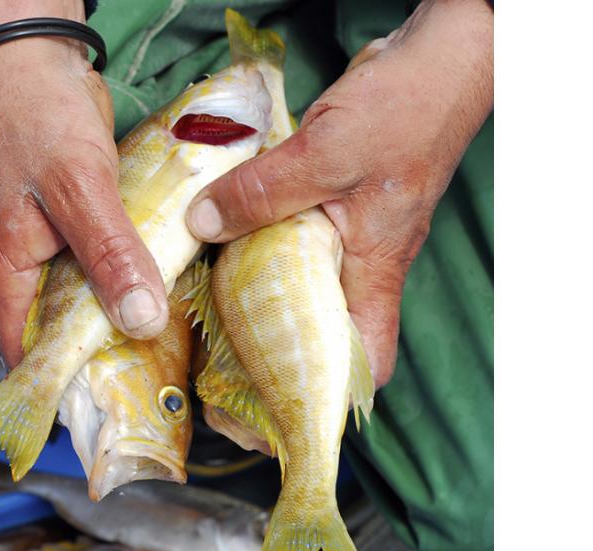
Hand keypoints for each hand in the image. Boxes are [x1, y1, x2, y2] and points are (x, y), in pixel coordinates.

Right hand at [0, 0, 168, 367]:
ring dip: (115, 316)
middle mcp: (24, 264)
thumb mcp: (77, 190)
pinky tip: (160, 286)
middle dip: (95, 359)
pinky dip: (124, 277)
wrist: (33, 57)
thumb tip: (141, 322)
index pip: (24, 351)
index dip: (56, 388)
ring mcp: (48, 241)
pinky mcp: (74, 219)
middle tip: (148, 388)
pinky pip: (99, 262)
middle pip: (56, 329)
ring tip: (164, 348)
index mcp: (7, 268)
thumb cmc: (36, 120)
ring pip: (82, 296)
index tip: (101, 416)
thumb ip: (108, 254)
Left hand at [185, 0, 492, 385]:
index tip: (273, 405)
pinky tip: (216, 243)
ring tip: (200, 314)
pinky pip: (288, 241)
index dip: (326, 393)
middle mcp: (361, 263)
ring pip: (298, 284)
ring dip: (254, 295)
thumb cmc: (402, 113)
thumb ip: (262, 193)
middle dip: (271, 352)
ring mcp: (345, 235)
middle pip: (318, 329)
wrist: (431, 62)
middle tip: (215, 366)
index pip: (365, 359)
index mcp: (373, 270)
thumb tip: (201, 224)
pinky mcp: (328, 205)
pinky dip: (255, 246)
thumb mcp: (325, 154)